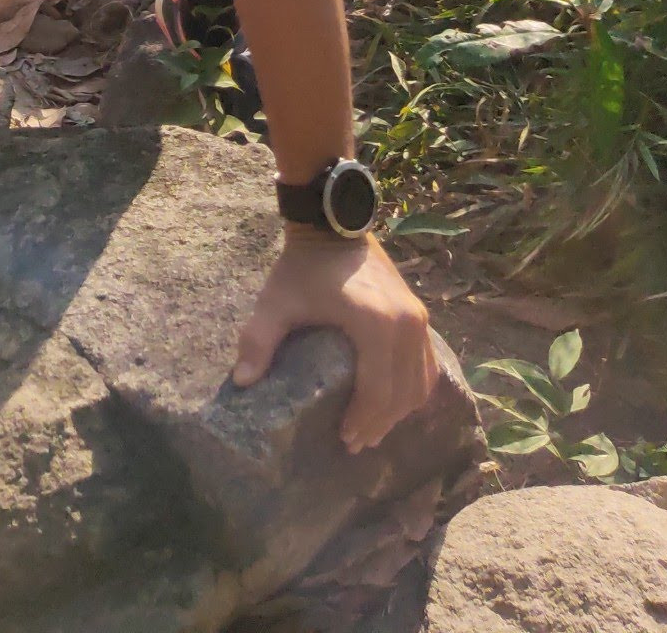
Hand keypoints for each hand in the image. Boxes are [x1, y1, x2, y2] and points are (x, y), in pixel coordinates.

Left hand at [229, 229, 437, 452]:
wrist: (333, 223)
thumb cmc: (304, 266)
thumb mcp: (277, 301)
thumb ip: (258, 339)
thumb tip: (241, 381)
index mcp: (376, 324)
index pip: (378, 390)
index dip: (364, 420)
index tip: (345, 438)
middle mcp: (407, 323)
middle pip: (402, 393)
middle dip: (380, 423)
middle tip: (355, 442)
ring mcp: (418, 318)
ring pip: (420, 382)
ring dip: (399, 410)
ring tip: (372, 427)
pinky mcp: (419, 313)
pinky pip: (426, 364)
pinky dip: (412, 388)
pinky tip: (393, 401)